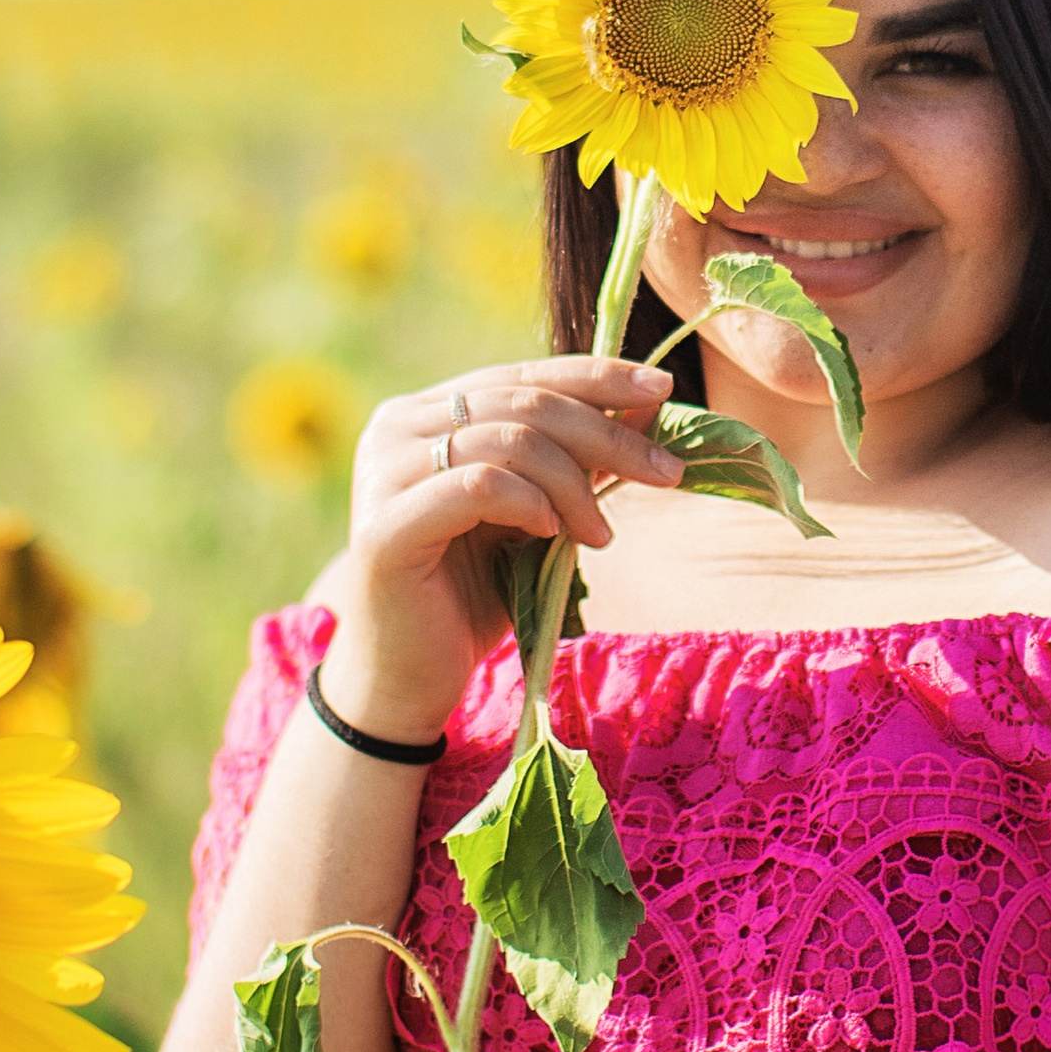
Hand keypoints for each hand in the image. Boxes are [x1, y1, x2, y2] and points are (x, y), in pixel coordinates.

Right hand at [317, 356, 682, 743]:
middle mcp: (396, 428)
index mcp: (427, 413)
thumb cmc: (472, 596)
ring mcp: (383, 473)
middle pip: (523, 402)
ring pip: (506, 439)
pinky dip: (528, 503)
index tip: (662, 389)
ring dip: (573, 484)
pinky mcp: (384, 524)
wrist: (410, 677)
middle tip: (667, 472)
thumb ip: (578, 459)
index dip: (597, 376)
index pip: (523, 374)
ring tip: (599, 534)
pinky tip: (549, 534)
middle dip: (607, 435)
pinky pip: (476, 484)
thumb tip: (649, 406)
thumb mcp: (540, 515)